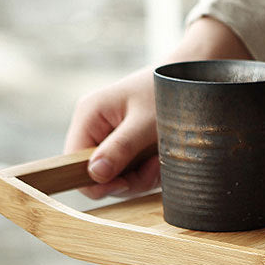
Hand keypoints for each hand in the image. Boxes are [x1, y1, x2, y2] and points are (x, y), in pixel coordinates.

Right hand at [64, 17, 251, 197]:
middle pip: (97, 174)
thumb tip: (95, 174)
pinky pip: (131, 171)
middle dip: (128, 178)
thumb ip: (121, 148)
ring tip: (162, 158)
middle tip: (156, 167)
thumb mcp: (146, 123)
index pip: (72, 161)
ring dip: (143, 176)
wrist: (191, 80)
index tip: (125, 184)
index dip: (94, 181)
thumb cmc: (168, 93)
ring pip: (117, 177)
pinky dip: (149, 171)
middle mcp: (94, 127)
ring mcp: (110, 137)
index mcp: (90, 115)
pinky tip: (163, 158)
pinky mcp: (126, 145)